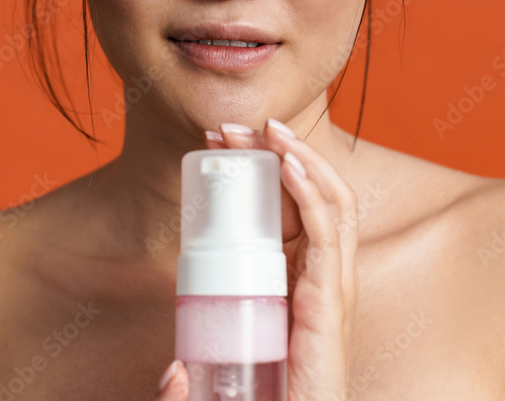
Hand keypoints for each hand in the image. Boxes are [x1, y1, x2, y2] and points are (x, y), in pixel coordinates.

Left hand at [202, 118, 358, 400]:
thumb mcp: (228, 374)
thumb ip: (195, 376)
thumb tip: (171, 374)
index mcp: (305, 283)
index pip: (295, 208)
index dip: (261, 169)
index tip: (219, 145)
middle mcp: (325, 279)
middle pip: (313, 196)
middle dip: (277, 153)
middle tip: (232, 127)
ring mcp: (333, 290)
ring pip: (331, 203)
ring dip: (297, 158)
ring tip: (266, 130)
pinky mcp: (330, 303)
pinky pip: (328, 235)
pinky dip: (312, 193)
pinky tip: (288, 165)